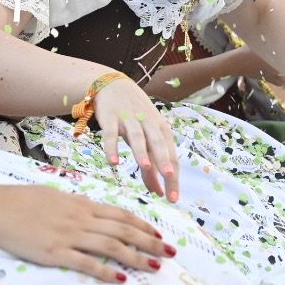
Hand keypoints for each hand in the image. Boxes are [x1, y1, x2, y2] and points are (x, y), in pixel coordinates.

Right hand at [0, 186, 172, 282]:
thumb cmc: (22, 202)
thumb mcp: (55, 197)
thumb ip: (76, 205)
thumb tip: (93, 210)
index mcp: (81, 205)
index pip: (121, 215)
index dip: (144, 226)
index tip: (160, 235)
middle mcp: (80, 219)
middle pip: (124, 231)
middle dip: (151, 242)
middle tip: (171, 253)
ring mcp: (69, 236)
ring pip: (111, 246)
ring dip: (137, 257)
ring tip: (156, 267)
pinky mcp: (55, 253)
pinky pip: (86, 263)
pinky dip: (106, 271)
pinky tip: (121, 278)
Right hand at [94, 77, 180, 202]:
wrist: (113, 85)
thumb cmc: (135, 116)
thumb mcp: (147, 136)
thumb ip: (152, 162)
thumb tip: (159, 190)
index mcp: (161, 128)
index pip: (171, 155)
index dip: (173, 177)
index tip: (174, 199)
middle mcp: (148, 123)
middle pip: (158, 145)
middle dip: (164, 162)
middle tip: (169, 180)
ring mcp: (129, 119)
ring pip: (137, 137)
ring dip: (142, 152)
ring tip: (146, 168)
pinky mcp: (110, 118)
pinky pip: (111, 135)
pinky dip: (112, 148)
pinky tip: (113, 162)